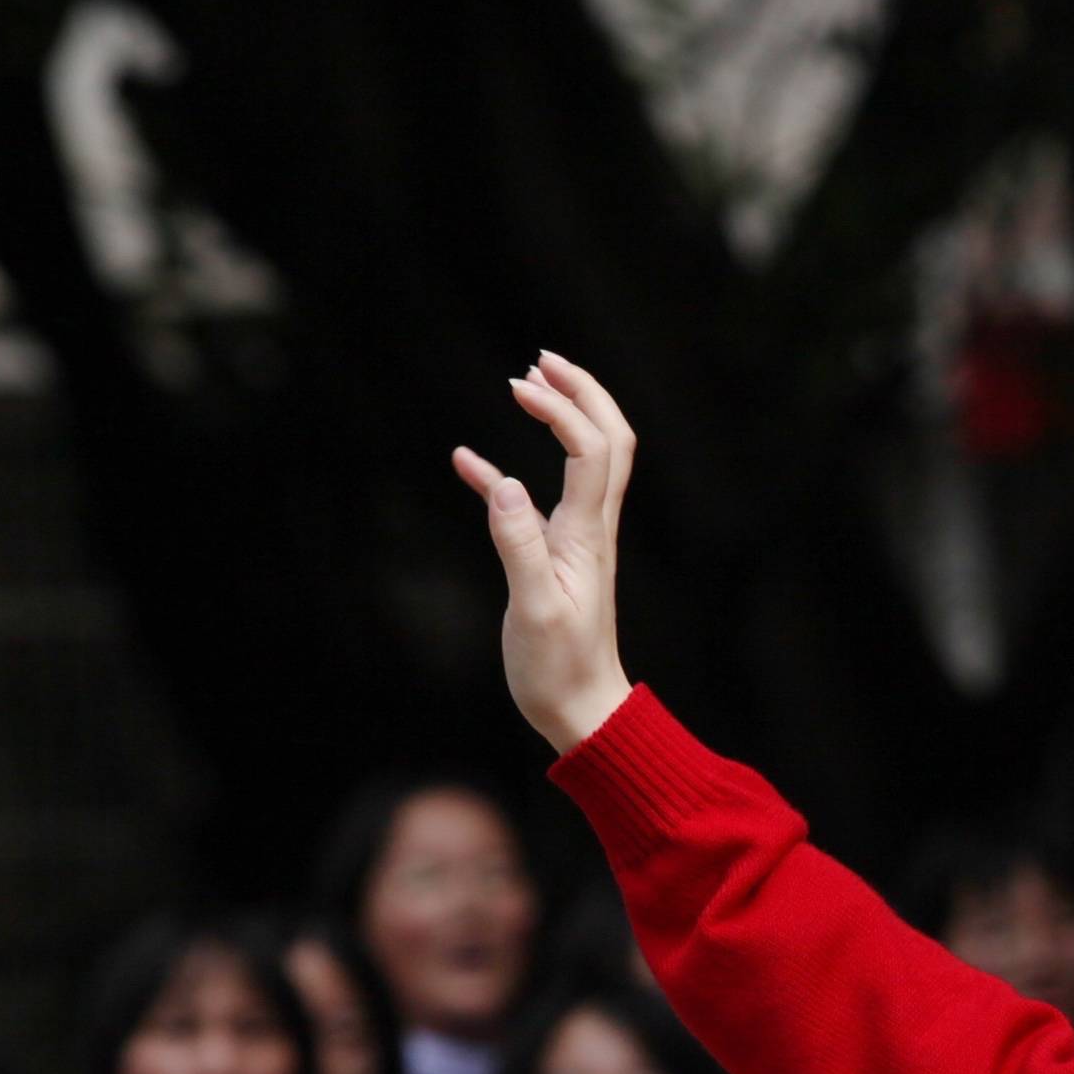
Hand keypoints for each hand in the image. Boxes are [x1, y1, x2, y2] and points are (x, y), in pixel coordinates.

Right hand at [452, 352, 634, 751]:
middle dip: (582, 392)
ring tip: (525, 383)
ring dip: (563, 417)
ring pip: (585, 461)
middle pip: (609, 440)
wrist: (582, 713)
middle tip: (541, 360)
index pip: (591, 449)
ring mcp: (575, 542)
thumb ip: (519, 547)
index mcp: (588, 535)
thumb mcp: (534, 611)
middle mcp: (591, 529)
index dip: (562, 409)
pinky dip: (502, 475)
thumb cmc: (560, 671)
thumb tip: (505, 485)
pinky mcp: (553, 560)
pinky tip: (464, 461)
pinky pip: (533, 503)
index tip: (519, 388)